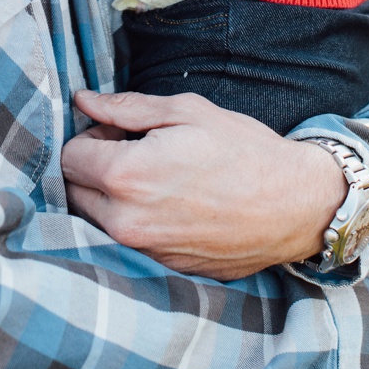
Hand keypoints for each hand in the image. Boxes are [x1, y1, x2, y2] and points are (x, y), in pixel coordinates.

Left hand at [60, 88, 348, 279]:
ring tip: (154, 180)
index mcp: (126, 175)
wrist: (300, 206)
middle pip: (73, 191)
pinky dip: (135, 223)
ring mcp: (145, 250)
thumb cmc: (245, 151)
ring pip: (96, 220)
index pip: (68, 157)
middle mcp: (126, 220)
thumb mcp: (186, 112)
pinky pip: (127, 242)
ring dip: (108, 198)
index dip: (90, 138)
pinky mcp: (164, 267)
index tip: (118, 134)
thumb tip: (82, 101)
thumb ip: (125, 108)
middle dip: (92, 169)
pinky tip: (170, 206)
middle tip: (134, 153)